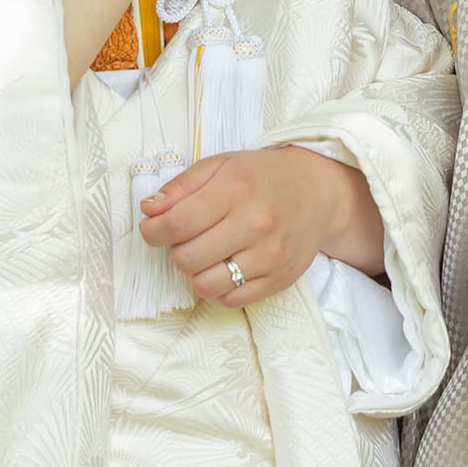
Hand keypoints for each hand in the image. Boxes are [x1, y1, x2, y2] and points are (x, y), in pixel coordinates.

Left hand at [139, 147, 385, 305]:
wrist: (319, 192)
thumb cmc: (262, 177)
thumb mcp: (221, 166)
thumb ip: (181, 187)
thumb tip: (148, 210)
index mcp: (236, 189)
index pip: (177, 224)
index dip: (154, 231)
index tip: (153, 229)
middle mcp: (256, 223)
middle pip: (187, 258)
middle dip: (176, 250)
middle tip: (186, 238)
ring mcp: (270, 255)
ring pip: (206, 285)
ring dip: (196, 272)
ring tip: (206, 253)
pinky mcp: (280, 279)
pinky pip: (231, 300)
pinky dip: (220, 288)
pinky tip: (226, 267)